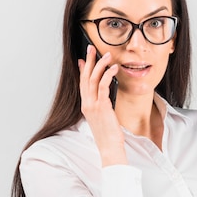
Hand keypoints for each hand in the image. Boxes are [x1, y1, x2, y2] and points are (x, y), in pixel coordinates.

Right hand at [78, 45, 125, 165]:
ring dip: (100, 65)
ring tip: (107, 55)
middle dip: (89, 61)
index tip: (83, 60)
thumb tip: (105, 99)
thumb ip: (102, 107)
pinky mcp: (102, 106)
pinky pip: (103, 86)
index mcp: (86, 107)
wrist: (109, 147)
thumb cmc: (109, 135)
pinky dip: (108, 75)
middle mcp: (87, 104)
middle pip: (86, 78)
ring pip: (93, 80)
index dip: (83, 70)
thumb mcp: (103, 118)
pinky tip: (114, 68)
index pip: (82, 84)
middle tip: (92, 49)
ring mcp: (93, 105)